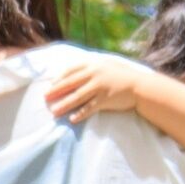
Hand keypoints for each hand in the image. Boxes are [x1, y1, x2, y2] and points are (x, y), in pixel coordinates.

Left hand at [41, 52, 158, 122]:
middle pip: (70, 83)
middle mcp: (94, 74)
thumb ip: (90, 68)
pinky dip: (80, 114)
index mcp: (93, 64)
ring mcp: (99, 87)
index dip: (59, 78)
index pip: (71, 70)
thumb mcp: (105, 65)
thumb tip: (74, 73)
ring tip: (54, 112)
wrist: (139, 85)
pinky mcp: (105, 99)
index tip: (50, 85)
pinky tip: (72, 119)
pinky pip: (90, 108)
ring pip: (77, 97)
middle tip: (45, 98)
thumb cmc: (121, 75)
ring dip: (64, 105)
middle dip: (56, 91)